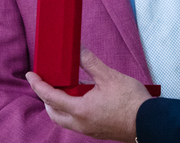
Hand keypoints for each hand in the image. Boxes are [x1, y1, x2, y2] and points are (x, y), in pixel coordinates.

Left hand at [26, 48, 151, 141]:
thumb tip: (78, 50)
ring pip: (64, 119)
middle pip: (54, 113)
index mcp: (80, 110)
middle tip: (47, 82)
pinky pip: (76, 122)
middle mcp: (80, 123)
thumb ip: (91, 63)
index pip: (50, 97)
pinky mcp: (97, 131)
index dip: (38, 85)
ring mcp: (88, 129)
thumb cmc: (131, 101)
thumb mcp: (110, 77)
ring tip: (66, 88)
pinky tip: (82, 98)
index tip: (31, 75)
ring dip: (59, 105)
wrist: (148, 122)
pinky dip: (72, 110)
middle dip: (46, 98)